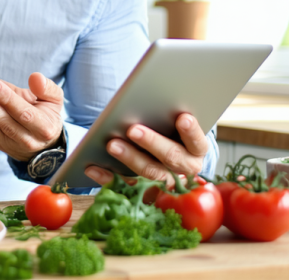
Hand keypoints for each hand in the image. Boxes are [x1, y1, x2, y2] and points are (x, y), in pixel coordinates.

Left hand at [0, 73, 63, 161]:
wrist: (43, 143)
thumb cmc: (47, 114)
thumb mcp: (54, 99)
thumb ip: (46, 88)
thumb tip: (34, 77)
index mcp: (45, 129)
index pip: (24, 114)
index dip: (7, 97)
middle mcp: (29, 142)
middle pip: (7, 123)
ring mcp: (13, 146)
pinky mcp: (1, 147)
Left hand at [84, 112, 208, 186]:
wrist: (162, 151)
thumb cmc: (168, 127)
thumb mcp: (172, 119)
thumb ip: (168, 113)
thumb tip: (150, 98)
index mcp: (196, 150)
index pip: (197, 142)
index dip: (191, 131)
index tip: (182, 117)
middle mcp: (185, 169)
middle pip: (171, 158)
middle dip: (152, 142)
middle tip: (133, 129)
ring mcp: (165, 182)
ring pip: (149, 172)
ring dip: (130, 158)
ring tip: (112, 145)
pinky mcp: (143, 191)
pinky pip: (125, 186)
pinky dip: (107, 177)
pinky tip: (91, 167)